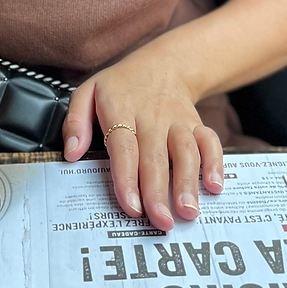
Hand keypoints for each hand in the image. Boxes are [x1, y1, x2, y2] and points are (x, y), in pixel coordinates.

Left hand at [61, 50, 223, 231]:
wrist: (163, 65)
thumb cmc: (121, 86)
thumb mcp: (88, 92)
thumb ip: (75, 122)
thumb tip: (71, 153)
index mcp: (121, 110)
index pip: (124, 148)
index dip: (127, 178)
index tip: (131, 207)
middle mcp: (152, 116)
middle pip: (155, 157)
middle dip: (158, 192)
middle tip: (161, 223)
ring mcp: (177, 121)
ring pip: (186, 152)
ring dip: (188, 183)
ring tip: (188, 212)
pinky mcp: (197, 124)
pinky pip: (210, 142)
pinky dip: (215, 163)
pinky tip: (215, 186)